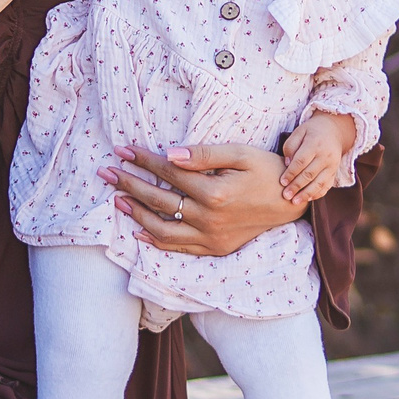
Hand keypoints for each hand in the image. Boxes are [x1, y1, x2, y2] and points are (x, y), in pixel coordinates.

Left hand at [100, 137, 311, 257]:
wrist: (292, 202)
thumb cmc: (267, 170)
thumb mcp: (241, 153)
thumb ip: (205, 154)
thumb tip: (169, 153)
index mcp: (215, 192)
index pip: (168, 173)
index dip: (143, 160)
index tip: (123, 150)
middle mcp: (210, 219)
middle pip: (158, 200)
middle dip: (128, 184)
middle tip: (106, 172)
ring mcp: (211, 237)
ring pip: (162, 229)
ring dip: (136, 213)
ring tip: (117, 199)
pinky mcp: (215, 249)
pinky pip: (179, 248)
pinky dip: (156, 242)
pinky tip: (139, 231)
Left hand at [278, 111, 355, 204]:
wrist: (334, 131)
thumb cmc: (312, 131)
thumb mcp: (299, 131)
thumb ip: (290, 146)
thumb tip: (286, 164)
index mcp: (315, 144)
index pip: (301, 161)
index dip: (291, 173)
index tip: (282, 182)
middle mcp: (325, 156)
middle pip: (310, 174)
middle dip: (297, 186)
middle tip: (285, 196)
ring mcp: (332, 165)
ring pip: (319, 183)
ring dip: (306, 194)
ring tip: (295, 202)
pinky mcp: (334, 172)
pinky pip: (327, 186)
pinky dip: (317, 194)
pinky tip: (307, 199)